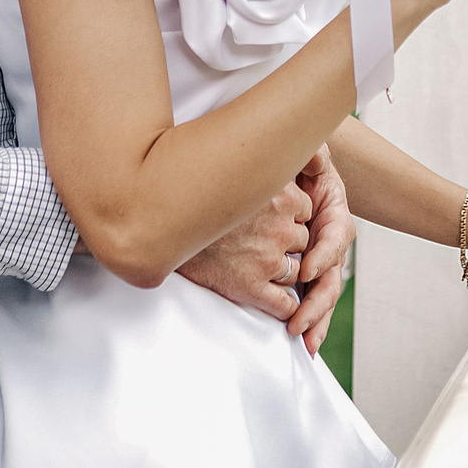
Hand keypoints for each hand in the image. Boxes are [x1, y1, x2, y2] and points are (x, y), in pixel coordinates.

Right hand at [176, 180, 310, 322]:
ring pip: (295, 271)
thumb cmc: (199, 198)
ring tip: (258, 266)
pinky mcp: (251, 287)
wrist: (164, 227)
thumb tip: (298, 158)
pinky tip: (278, 306)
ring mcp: (267, 259)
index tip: (272, 218)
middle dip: (287, 244)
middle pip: (302, 240)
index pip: (304, 210)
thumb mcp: (238, 172)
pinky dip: (286, 309)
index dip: (289, 216)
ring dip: (283, 272)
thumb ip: (267, 167)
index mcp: (281, 196)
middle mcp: (278, 227)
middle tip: (262, 242)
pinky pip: (283, 304)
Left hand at [286, 146, 353, 355]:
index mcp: (335, 215)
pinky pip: (309, 299)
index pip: (336, 238)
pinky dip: (308, 322)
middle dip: (318, 302)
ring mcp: (320, 261)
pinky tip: (303, 343)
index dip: (323, 255)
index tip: (305, 270)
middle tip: (299, 322)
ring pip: (324, 294)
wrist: (288, 180)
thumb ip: (314, 156)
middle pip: (332, 276)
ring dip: (315, 320)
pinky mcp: (305, 274)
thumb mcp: (309, 156)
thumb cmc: (298, 168)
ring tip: (304, 342)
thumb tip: (315, 161)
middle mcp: (331, 242)